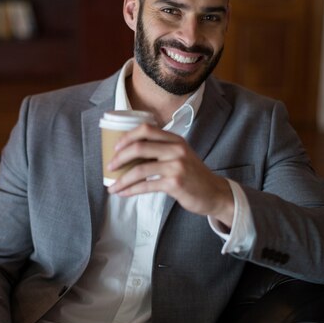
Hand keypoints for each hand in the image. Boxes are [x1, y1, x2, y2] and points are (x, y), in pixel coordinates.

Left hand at [107, 123, 233, 227]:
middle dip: (119, 157)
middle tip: (109, 166)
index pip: (146, 129)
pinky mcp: (175, 183)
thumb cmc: (192, 175)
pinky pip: (146, 185)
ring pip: (140, 169)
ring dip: (122, 179)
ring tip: (112, 186)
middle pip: (139, 147)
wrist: (214, 193)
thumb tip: (129, 154)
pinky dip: (131, 190)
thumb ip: (161, 150)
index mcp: (175, 139)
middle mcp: (176, 149)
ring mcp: (176, 166)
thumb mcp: (180, 155)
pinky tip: (123, 193)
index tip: (115, 147)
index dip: (127, 136)